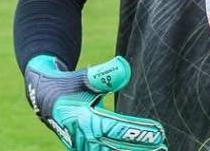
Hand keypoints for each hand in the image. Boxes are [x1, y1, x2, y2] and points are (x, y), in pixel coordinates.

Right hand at [24, 55, 166, 149]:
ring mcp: (83, 147)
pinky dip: (122, 150)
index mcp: (82, 120)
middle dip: (139, 148)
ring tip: (158, 150)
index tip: (158, 134)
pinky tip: (141, 150)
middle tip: (163, 146)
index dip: (136, 133)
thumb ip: (102, 74)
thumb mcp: (81, 77)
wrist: (46, 100)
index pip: (114, 129)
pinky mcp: (86, 150)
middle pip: (115, 148)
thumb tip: (124, 68)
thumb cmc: (68, 85)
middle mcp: (83, 138)